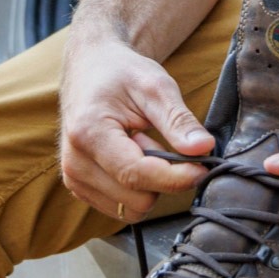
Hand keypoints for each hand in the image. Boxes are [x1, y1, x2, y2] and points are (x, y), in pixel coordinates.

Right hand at [59, 20, 214, 219]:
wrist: (91, 68)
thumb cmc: (122, 73)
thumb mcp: (156, 86)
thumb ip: (179, 120)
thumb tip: (204, 149)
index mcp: (89, 133)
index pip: (137, 174)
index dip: (176, 177)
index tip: (203, 167)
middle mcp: (74, 163)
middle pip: (138, 199)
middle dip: (162, 176)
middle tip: (158, 139)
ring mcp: (74, 179)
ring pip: (132, 209)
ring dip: (149, 183)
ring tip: (142, 144)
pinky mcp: (79, 188)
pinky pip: (122, 207)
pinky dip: (137, 188)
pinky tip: (132, 156)